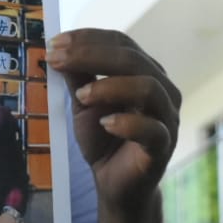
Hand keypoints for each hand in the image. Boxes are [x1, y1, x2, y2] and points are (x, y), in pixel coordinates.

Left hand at [48, 29, 180, 212]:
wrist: (115, 184)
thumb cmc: (103, 138)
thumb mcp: (84, 104)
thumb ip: (77, 77)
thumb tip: (59, 49)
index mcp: (144, 71)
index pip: (121, 42)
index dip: (88, 38)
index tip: (55, 42)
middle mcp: (162, 88)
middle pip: (133, 60)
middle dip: (91, 56)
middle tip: (58, 60)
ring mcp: (167, 116)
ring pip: (148, 87)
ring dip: (110, 87)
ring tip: (82, 97)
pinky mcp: (164, 145)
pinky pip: (152, 129)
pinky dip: (127, 123)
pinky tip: (105, 123)